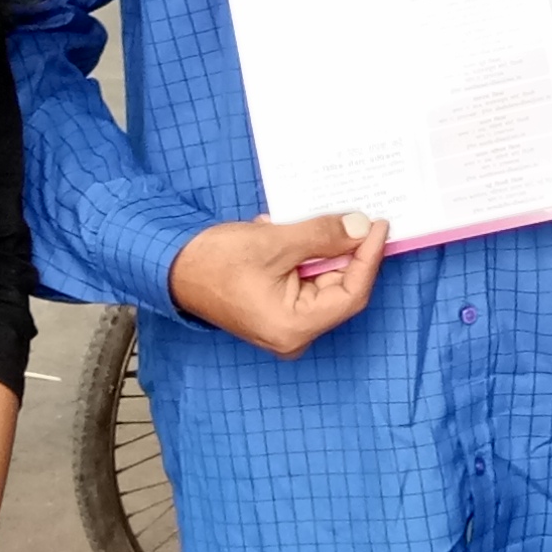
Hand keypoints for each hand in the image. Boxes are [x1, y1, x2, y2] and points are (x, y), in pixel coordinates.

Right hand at [170, 212, 390, 356]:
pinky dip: (302, 256)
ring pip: (321, 281)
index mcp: (295, 327)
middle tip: (356, 215)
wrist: (170, 268)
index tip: (380, 226)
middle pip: (339, 288)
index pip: (352, 293)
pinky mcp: (277, 312)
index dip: (370, 258)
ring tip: (305, 221)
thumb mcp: (276, 242)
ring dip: (318, 249)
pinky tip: (286, 232)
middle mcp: (294, 335)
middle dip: (346, 250)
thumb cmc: (216, 261)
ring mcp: (285, 326)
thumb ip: (323, 236)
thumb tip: (361, 227)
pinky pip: (303, 282)